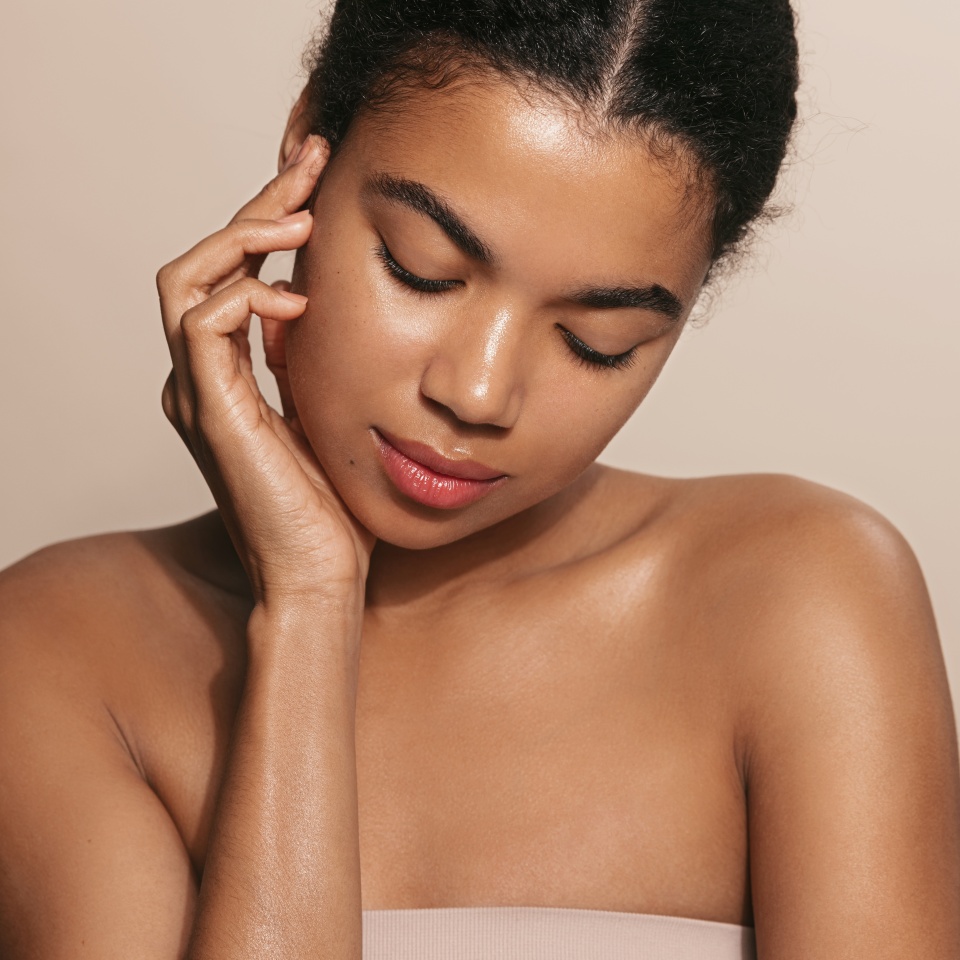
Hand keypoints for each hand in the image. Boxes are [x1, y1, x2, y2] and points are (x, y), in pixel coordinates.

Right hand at [157, 136, 374, 610]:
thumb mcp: (329, 408)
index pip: (232, 273)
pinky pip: (200, 328)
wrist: (319, 575)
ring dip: (242, 239)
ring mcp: (199, 395)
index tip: (317, 178)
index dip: (268, 218)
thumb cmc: (332, 504)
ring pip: (186, 281)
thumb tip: (330, 302)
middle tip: (310, 163)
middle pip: (204, 262)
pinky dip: (242, 298)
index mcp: (228, 375)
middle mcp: (202, 377)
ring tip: (301, 222)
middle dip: (257, 206)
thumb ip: (315, 356)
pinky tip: (296, 300)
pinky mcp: (211, 414)